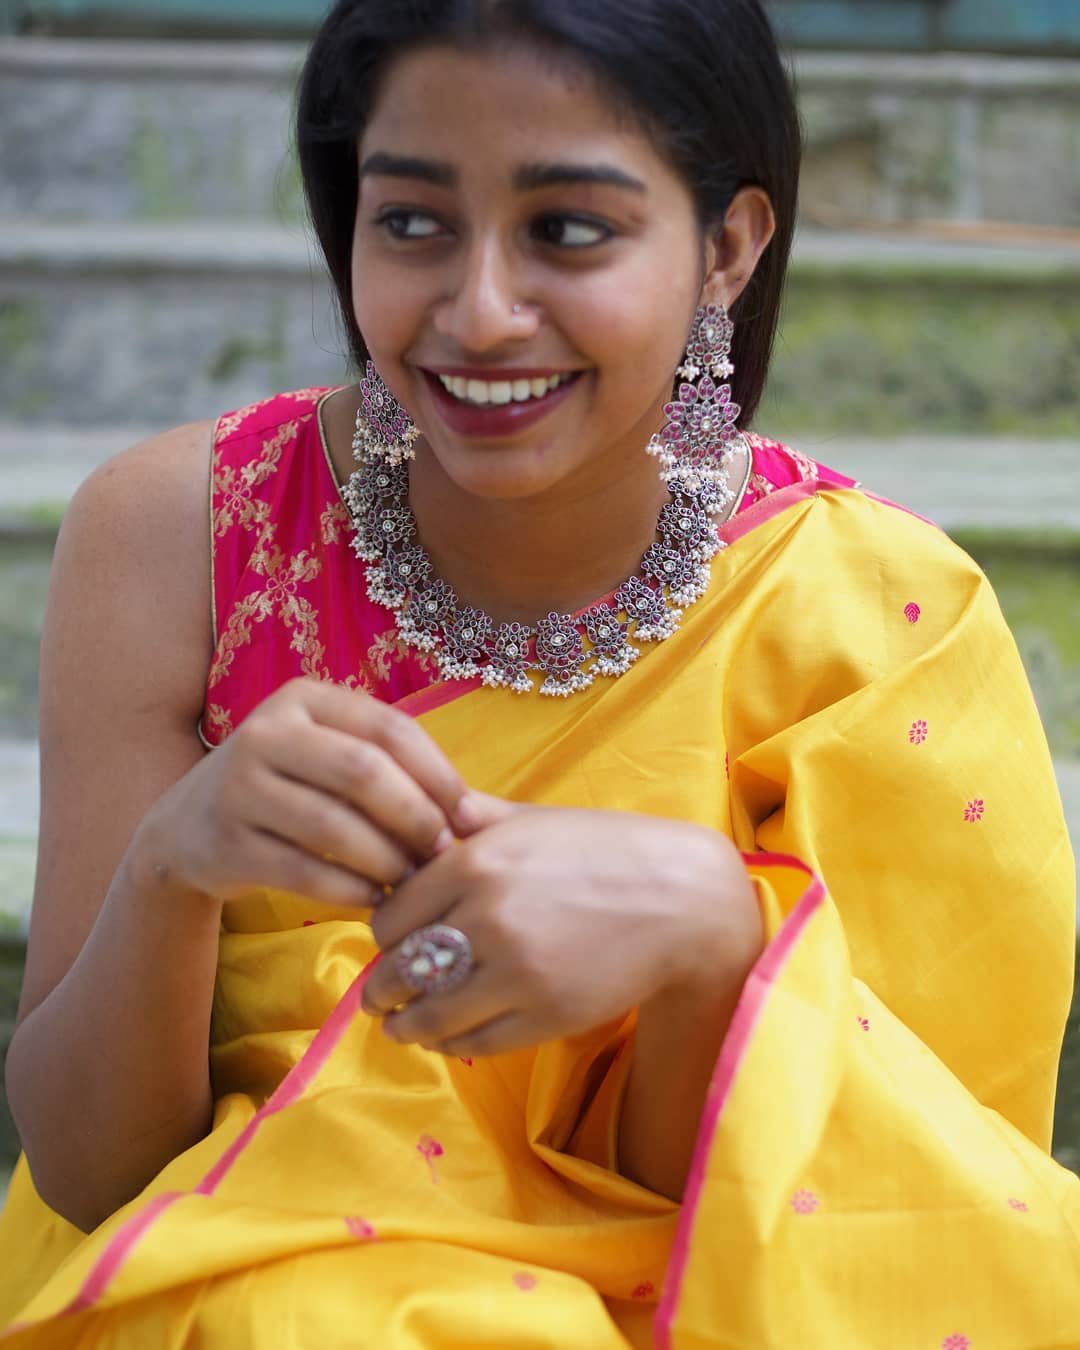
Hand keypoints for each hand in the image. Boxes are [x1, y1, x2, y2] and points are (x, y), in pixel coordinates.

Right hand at [133, 678, 467, 909]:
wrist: (187, 828)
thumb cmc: (289, 790)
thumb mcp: (328, 756)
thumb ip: (390, 769)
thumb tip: (473, 814)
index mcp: (305, 698)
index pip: (389, 727)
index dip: (438, 773)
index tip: (468, 816)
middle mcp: (266, 731)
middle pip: (363, 772)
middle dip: (414, 817)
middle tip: (440, 853)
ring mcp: (239, 786)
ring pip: (333, 826)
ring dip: (385, 860)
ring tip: (411, 881)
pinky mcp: (226, 842)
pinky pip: (303, 871)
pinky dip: (349, 891)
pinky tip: (374, 901)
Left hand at [362, 796, 760, 1057]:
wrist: (683, 899)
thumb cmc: (606, 850)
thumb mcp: (534, 820)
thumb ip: (473, 818)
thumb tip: (424, 814)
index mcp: (476, 862)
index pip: (391, 917)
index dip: (384, 934)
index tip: (389, 943)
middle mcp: (487, 917)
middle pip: (400, 968)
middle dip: (383, 987)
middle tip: (380, 995)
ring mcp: (515, 971)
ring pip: (430, 1014)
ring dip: (405, 1025)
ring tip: (400, 1026)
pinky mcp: (545, 1015)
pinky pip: (473, 1042)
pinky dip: (449, 1044)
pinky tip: (444, 1038)